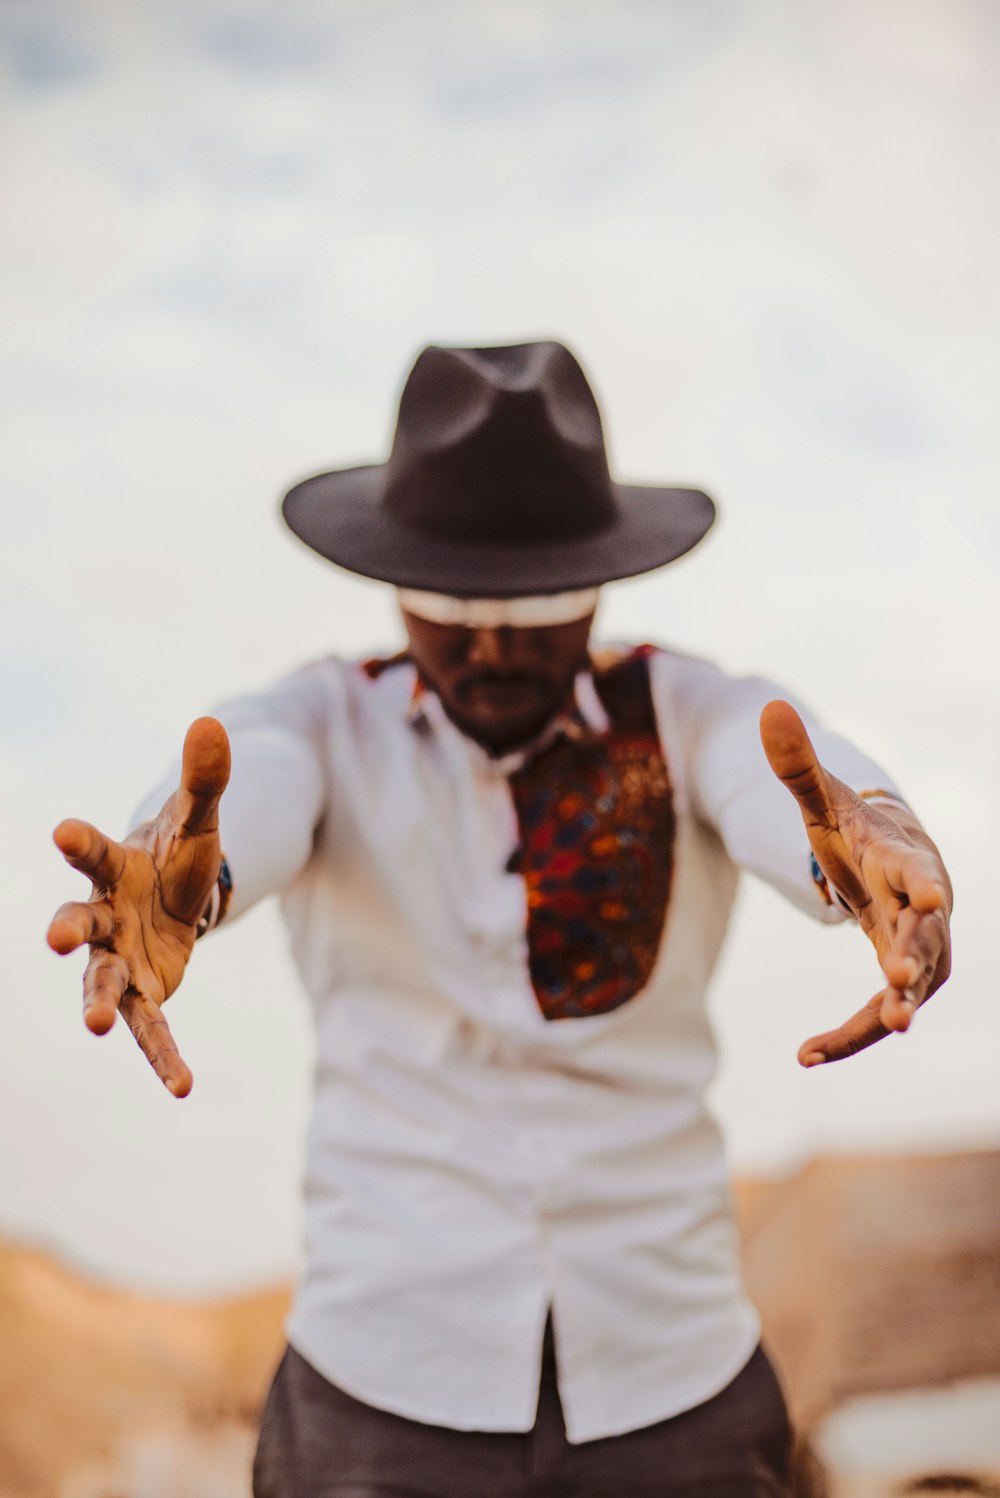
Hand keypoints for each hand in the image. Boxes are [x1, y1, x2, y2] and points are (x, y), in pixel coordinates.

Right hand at [47, 718, 230, 1096]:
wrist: (181, 890)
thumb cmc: (180, 851)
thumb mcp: (201, 816)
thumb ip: (205, 778)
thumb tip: (213, 721)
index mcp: (113, 866)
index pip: (92, 850)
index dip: (79, 840)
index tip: (63, 830)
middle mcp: (105, 915)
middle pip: (80, 920)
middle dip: (66, 926)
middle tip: (53, 936)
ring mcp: (120, 957)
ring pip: (101, 981)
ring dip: (99, 1001)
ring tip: (97, 1024)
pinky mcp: (146, 991)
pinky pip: (153, 1027)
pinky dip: (164, 1055)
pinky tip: (182, 1086)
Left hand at [759, 700, 951, 1066]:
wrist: (884, 853)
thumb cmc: (853, 825)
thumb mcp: (820, 798)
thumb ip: (795, 763)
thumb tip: (769, 708)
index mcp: (901, 856)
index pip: (917, 869)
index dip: (924, 885)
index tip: (934, 901)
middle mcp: (921, 904)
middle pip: (925, 935)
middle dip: (914, 961)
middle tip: (901, 990)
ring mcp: (918, 943)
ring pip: (913, 983)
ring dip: (890, 1009)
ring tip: (863, 1039)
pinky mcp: (905, 973)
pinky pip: (882, 1009)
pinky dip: (852, 1034)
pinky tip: (806, 1055)